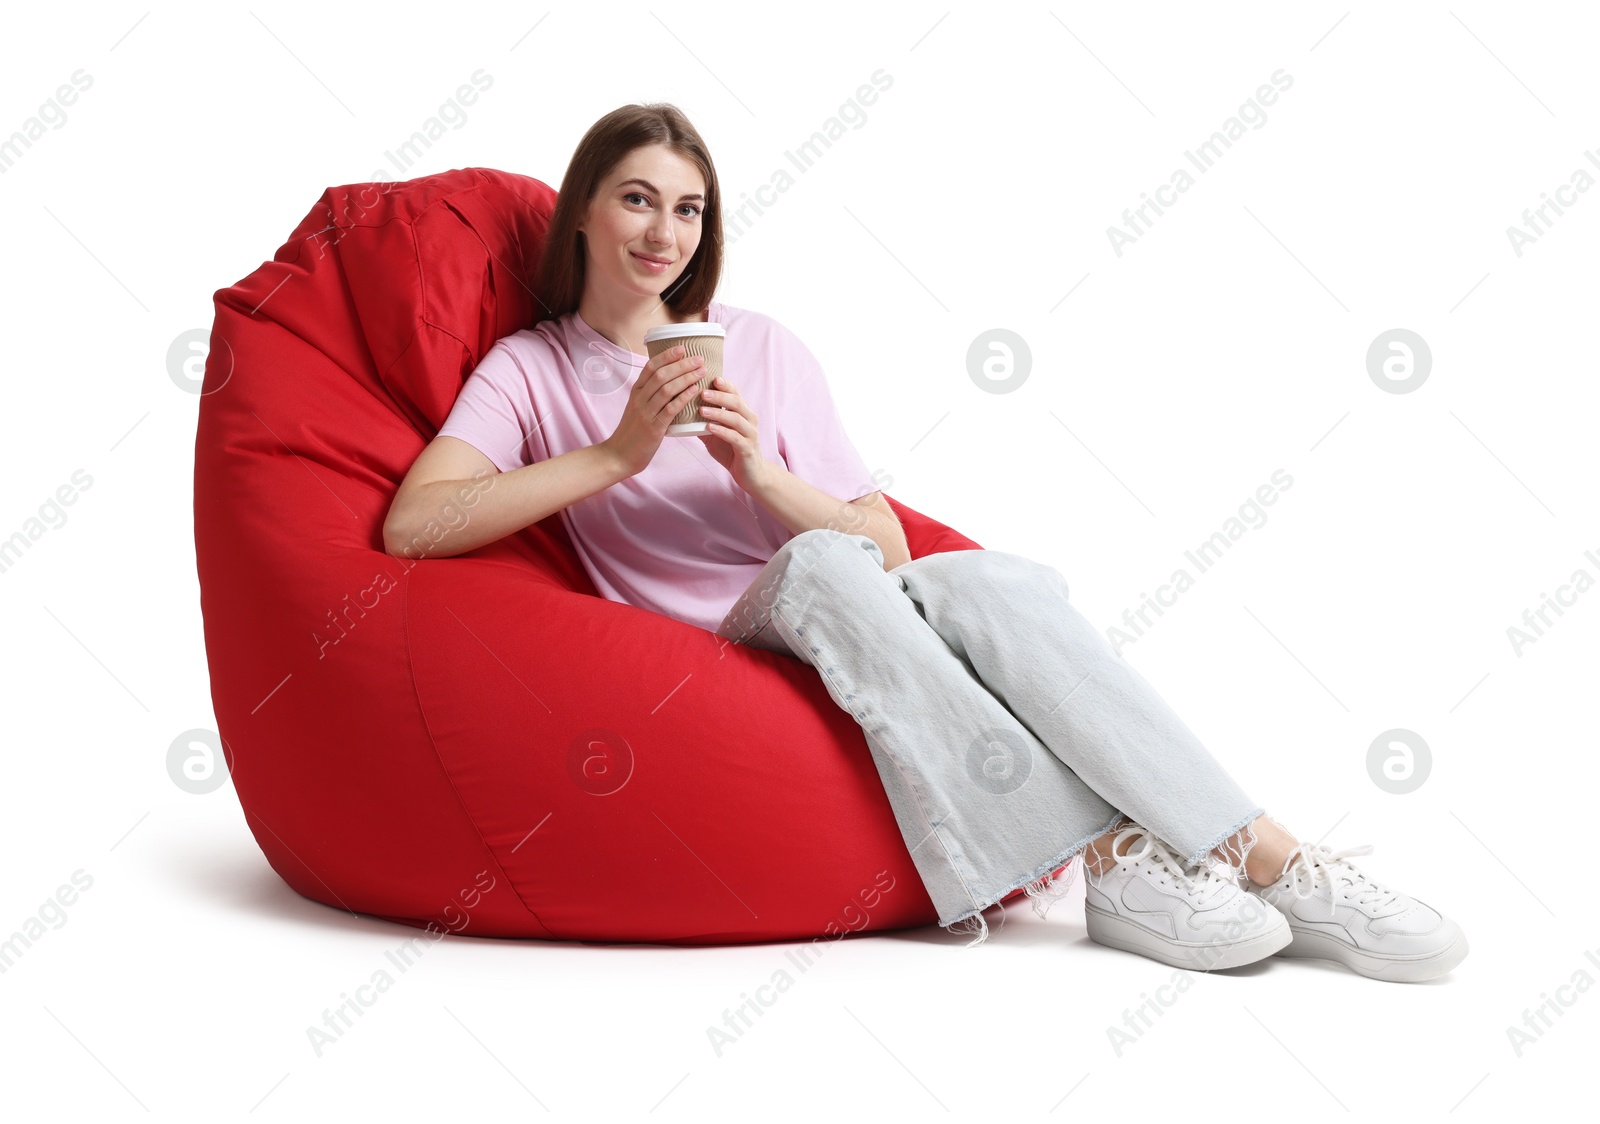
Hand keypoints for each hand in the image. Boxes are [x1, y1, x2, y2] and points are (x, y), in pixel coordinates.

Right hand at [601, 344, 711, 477]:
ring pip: (667, 388)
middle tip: (699, 358)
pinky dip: (684, 397)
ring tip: (701, 371)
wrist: (619, 455)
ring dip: (686, 377)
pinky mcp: (653, 427)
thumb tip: (671, 383)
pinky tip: (695, 390)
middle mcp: (639, 399)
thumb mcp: (637, 409)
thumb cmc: (632, 433)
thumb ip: (650, 396)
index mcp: (635, 392)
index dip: (666, 356)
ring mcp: (645, 412)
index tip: (682, 348)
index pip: (650, 367)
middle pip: (661, 375)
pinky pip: (670, 408)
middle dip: (681, 364)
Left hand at [697, 375, 771, 493]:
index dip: (724, 384)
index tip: (710, 376)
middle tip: (701, 391)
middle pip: (736, 402)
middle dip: (719, 395)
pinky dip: (722, 431)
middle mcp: (749, 420)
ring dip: (718, 412)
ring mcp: (750, 434)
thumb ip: (701, 422)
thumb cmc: (731, 450)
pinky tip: (709, 428)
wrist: (750, 474)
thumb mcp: (714, 434)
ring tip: (701, 409)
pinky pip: (735, 437)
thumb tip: (679, 410)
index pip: (734, 392)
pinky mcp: (747, 448)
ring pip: (736, 418)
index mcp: (742, 412)